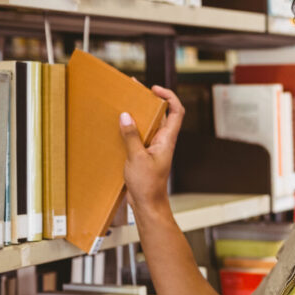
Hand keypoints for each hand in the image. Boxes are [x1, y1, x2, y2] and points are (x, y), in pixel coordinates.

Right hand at [120, 85, 183, 211]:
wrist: (148, 205)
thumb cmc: (148, 185)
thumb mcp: (137, 158)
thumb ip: (131, 136)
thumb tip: (126, 115)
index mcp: (167, 139)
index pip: (176, 111)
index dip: (169, 96)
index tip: (154, 89)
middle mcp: (163, 141)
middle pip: (162, 115)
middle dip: (150, 101)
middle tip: (133, 90)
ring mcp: (154, 148)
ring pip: (150, 125)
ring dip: (139, 114)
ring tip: (123, 104)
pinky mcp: (145, 154)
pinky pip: (140, 136)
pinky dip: (131, 129)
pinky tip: (118, 126)